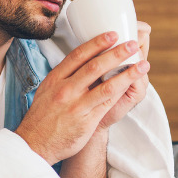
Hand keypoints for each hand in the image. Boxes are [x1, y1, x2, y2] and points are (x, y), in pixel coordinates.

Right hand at [15, 31, 149, 164]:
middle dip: (116, 53)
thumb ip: (64, 75)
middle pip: (94, 67)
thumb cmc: (43, 115)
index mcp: (55, 79)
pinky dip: (121, 92)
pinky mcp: (86, 121)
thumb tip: (82, 60)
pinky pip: (107, 104)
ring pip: (106, 86)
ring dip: (127, 74)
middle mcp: (66, 90)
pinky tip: (132, 84)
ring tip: (142, 65)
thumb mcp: (47, 89)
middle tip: (132, 44)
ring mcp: (76, 106)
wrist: (35, 143)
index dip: (97, 43)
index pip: (78, 55)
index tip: (112, 34)